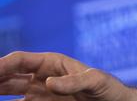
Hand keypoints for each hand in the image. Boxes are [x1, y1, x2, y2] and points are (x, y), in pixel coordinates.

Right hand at [0, 51, 136, 99]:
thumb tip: (47, 82)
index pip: (20, 61)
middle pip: (8, 77)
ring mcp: (38, 95)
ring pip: (8, 93)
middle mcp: (40, 77)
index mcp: (51, 63)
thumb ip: (75, 81)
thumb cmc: (107, 88)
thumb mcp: (95, 81)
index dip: (1, 65)